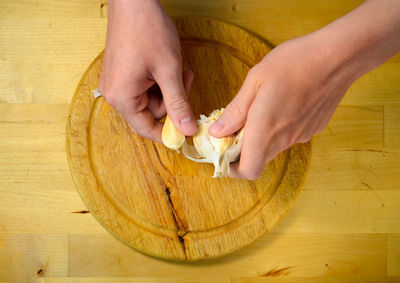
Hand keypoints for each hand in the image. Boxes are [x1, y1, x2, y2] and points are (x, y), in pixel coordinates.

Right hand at [98, 0, 196, 142]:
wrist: (133, 0)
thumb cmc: (148, 31)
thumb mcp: (169, 70)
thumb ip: (178, 103)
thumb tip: (187, 130)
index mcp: (122, 98)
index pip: (147, 129)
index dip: (169, 133)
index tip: (188, 130)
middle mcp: (114, 94)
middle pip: (150, 114)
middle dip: (172, 101)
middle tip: (186, 82)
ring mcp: (116, 83)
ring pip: (150, 100)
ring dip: (168, 89)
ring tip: (178, 69)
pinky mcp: (121, 74)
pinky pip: (144, 88)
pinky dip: (159, 81)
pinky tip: (167, 66)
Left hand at [208, 0, 399, 179]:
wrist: (339, 56)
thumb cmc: (294, 62)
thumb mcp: (255, 81)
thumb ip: (235, 111)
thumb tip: (216, 132)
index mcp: (265, 128)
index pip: (248, 170)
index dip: (233, 168)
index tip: (224, 152)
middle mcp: (285, 138)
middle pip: (259, 159)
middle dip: (244, 149)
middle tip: (238, 125)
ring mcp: (302, 135)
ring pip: (274, 147)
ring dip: (263, 137)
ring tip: (262, 108)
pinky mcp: (314, 129)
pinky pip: (290, 136)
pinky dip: (281, 128)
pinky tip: (284, 103)